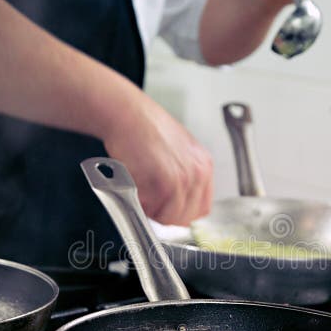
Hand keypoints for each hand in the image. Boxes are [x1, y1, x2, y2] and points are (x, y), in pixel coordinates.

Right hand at [102, 93, 213, 225]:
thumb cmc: (144, 127)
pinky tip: (135, 185)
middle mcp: (198, 172)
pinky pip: (153, 210)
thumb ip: (183, 176)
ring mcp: (184, 179)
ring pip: (169, 217)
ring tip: (140, 190)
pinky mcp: (166, 183)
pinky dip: (141, 204)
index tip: (167, 209)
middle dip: (164, 213)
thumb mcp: (176, 150)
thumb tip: (179, 204)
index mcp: (204, 165)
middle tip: (149, 199)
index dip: (181, 213)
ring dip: (151, 209)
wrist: (126, 113)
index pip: (202, 208)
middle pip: (186, 216)